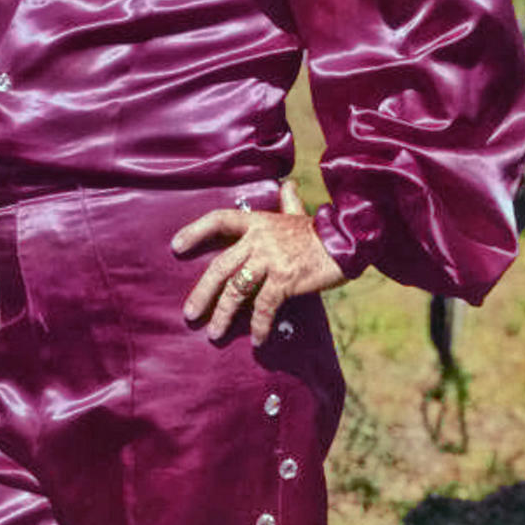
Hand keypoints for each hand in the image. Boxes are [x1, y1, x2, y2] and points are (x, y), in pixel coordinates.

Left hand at [172, 179, 345, 346]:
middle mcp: (259, 239)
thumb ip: (288, 202)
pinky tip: (257, 340)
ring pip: (237, 289)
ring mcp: (271, 259)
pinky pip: (265, 305)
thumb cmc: (320, 232)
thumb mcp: (299, 214)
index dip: (196, 231)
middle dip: (203, 292)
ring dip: (223, 313)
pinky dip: (259, 324)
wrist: (347, 241)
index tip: (176, 245)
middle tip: (190, 313)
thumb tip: (288, 185)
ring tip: (213, 333)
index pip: (219, 220)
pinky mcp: (285, 279)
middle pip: (221, 265)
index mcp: (257, 222)